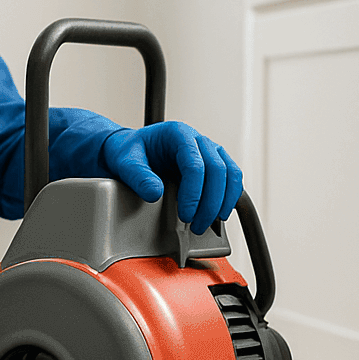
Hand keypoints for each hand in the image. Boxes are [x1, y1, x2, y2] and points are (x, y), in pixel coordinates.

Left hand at [102, 121, 242, 232]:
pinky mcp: (215, 163)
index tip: (186, 214)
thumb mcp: (126, 163)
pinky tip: (217, 215)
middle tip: (196, 226)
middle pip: (217, 170)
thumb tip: (155, 193)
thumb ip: (138, 177)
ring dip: (223, 202)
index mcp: (178, 134)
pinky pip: (232, 179)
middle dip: (209, 203)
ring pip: (230, 174)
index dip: (193, 193)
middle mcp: (198, 140)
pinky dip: (229, 198)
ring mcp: (210, 151)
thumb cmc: (131, 153)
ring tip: (207, 223)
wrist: (133, 150)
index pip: (194, 165)